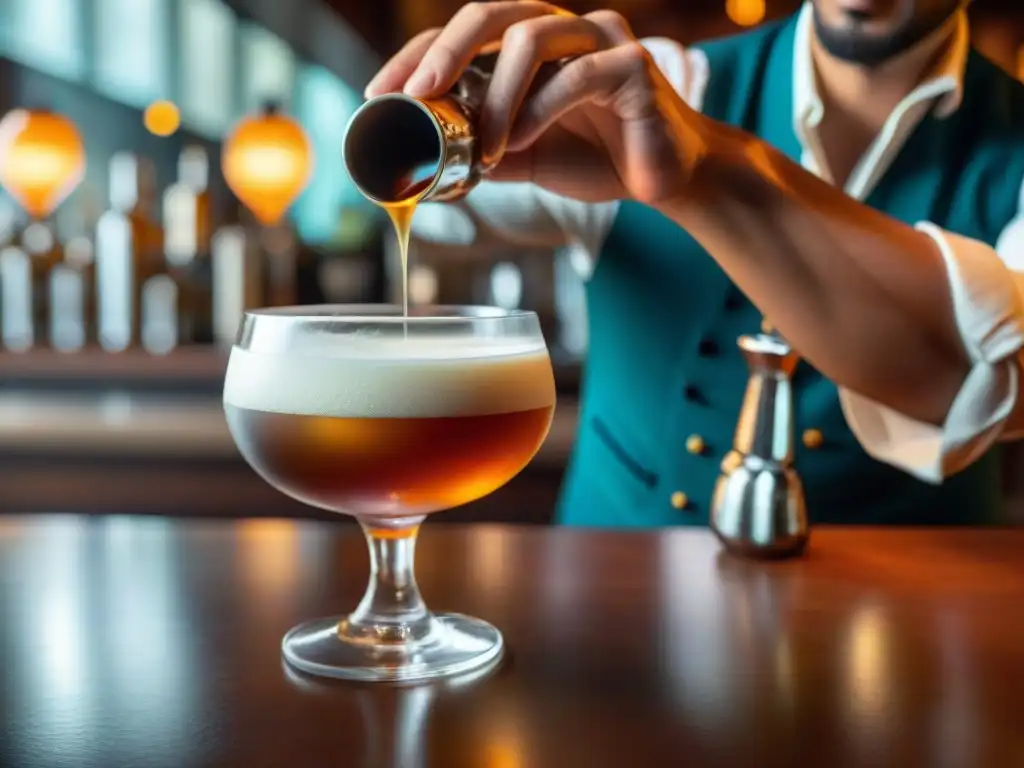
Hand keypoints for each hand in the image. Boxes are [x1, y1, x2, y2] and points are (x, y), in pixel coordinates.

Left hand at [364, 1, 707, 204]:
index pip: (465, 33)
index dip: (418, 55)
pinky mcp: (634, 66)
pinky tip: (519, 143)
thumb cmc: (598, 156)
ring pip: (531, 39)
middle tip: (413, 93)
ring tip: (483, 147)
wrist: (665, 178)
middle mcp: (565, 28)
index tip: (379, 91)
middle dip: (443, 51)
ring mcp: (602, 40)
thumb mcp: (521, 156)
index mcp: (533, 42)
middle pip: (492, 13)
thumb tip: (424, 161)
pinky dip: (539, 111)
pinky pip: (576, 77)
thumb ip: (478, 148)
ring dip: (495, 97)